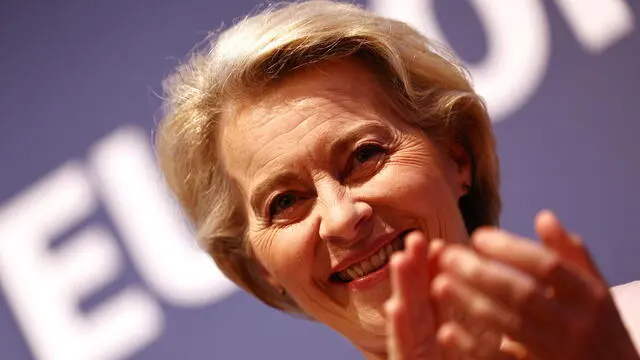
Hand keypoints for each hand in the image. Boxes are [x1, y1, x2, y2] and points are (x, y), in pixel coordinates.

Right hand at [385, 231, 526, 359]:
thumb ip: (498, 331)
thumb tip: (522, 305)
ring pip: (408, 325)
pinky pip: (404, 353)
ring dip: (404, 291)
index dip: (437, 274)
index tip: (438, 244)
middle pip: (421, 309)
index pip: (440, 305)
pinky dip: (398, 332)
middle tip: (415, 238)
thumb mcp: (493, 352)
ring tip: (400, 259)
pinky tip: (394, 306)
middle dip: (415, 272)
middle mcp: (430, 351)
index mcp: (447, 347)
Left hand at [432, 210, 638, 359]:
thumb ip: (570, 254)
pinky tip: (447, 331)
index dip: (509, 249)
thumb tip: (543, 217)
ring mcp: (559, 352)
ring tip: (440, 284)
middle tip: (448, 257)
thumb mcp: (596, 290)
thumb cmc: (601, 329)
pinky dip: (473, 346)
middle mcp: (576, 324)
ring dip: (470, 303)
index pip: (546, 265)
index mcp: (590, 296)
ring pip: (507, 324)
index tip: (477, 236)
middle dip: (480, 273)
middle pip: (521, 293)